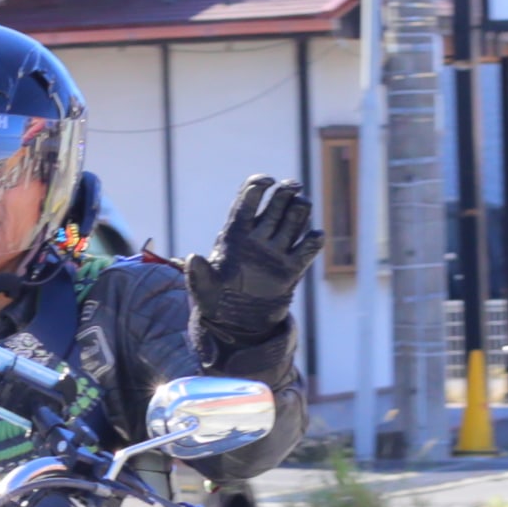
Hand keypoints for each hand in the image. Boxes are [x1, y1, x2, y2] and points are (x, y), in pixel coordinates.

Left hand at [185, 176, 322, 340]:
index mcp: (235, 234)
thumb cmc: (214, 302)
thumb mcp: (203, 290)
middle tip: (293, 187)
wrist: (235, 324)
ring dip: (301, 208)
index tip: (268, 181)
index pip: (248, 199)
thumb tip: (193, 258)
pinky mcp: (292, 268)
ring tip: (301, 208)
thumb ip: (199, 275)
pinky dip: (314, 240)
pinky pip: (308, 248)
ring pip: (294, 218)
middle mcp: (258, 237)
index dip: (258, 184)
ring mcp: (276, 251)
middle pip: (276, 202)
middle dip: (286, 190)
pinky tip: (314, 238)